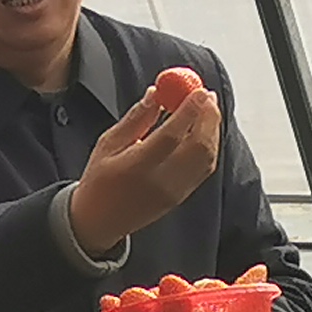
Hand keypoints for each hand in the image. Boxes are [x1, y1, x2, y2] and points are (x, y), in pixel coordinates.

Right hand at [68, 70, 222, 256]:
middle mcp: (161, 181)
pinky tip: (203, 130)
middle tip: (206, 95)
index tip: (197, 90)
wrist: (99, 222)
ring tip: (206, 108)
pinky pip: (204, 167)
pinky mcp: (182, 196)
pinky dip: (209, 144)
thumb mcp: (108, 145)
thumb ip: (136, 118)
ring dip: (212, 129)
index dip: (189, 110)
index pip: (172, 136)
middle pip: (198, 146)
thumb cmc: (100, 181)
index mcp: (137, 167)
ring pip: (207, 156)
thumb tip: (156, 93)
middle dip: (208, 117)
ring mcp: (175, 191)